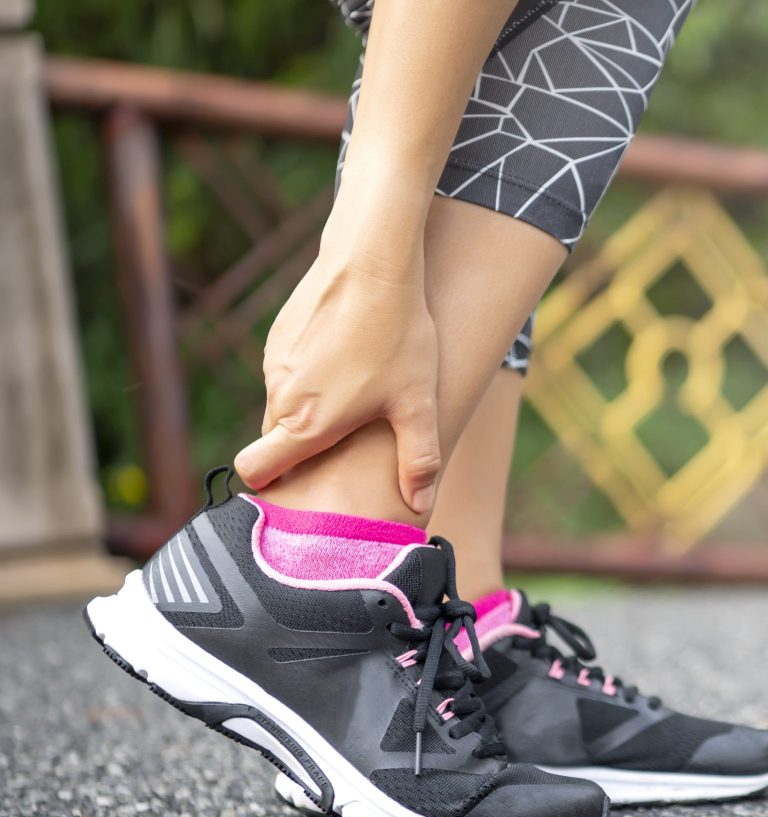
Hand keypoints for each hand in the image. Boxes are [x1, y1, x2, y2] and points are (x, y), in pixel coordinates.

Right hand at [235, 247, 442, 514]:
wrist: (372, 263)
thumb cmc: (398, 336)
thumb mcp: (418, 403)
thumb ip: (418, 461)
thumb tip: (420, 509)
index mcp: (306, 423)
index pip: (254, 470)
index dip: (269, 484)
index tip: (297, 484)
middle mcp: (280, 396)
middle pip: (276, 440)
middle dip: (303, 449)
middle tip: (349, 442)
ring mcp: (275, 363)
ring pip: (284, 405)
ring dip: (311, 409)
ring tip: (359, 395)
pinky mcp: (279, 335)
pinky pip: (288, 372)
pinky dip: (311, 376)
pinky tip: (351, 360)